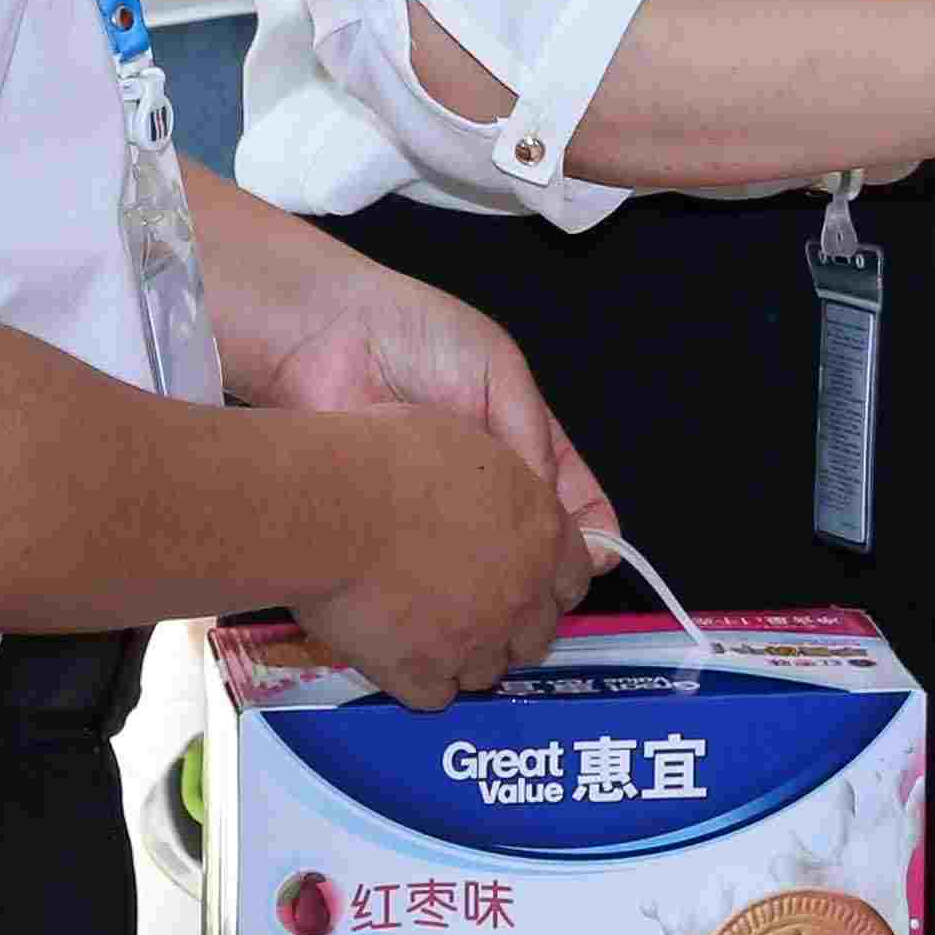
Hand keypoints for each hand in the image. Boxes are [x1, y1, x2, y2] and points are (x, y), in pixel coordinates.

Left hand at [235, 256, 620, 568]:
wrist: (332, 341)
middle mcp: (484, 478)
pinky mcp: (397, 522)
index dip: (589, 528)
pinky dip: (450, 581)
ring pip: (485, 559)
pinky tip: (463, 590)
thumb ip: (531, 434)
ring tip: (517, 597)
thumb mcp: (497, 369)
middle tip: (559, 591)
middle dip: (553, 565)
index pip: (570, 495)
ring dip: (504, 579)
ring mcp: (439, 504)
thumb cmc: (419, 338)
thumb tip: (552, 509)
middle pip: (534, 537)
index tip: (602, 558)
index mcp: (520, 435)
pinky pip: (431, 563)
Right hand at [290, 406, 586, 710]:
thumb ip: (505, 490)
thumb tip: (500, 508)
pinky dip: (419, 680)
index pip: (574, 578)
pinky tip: (397, 653)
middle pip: (537, 634)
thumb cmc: (385, 461)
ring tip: (426, 629)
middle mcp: (521, 593)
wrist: (330, 505)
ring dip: (465, 654)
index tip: (526, 581)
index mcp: (541, 532)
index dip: (546, 582)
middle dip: (510, 625)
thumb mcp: (470, 447)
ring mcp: (476, 639)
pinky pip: (436, 696)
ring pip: (488, 671)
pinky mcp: (425, 672)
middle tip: (471, 607)